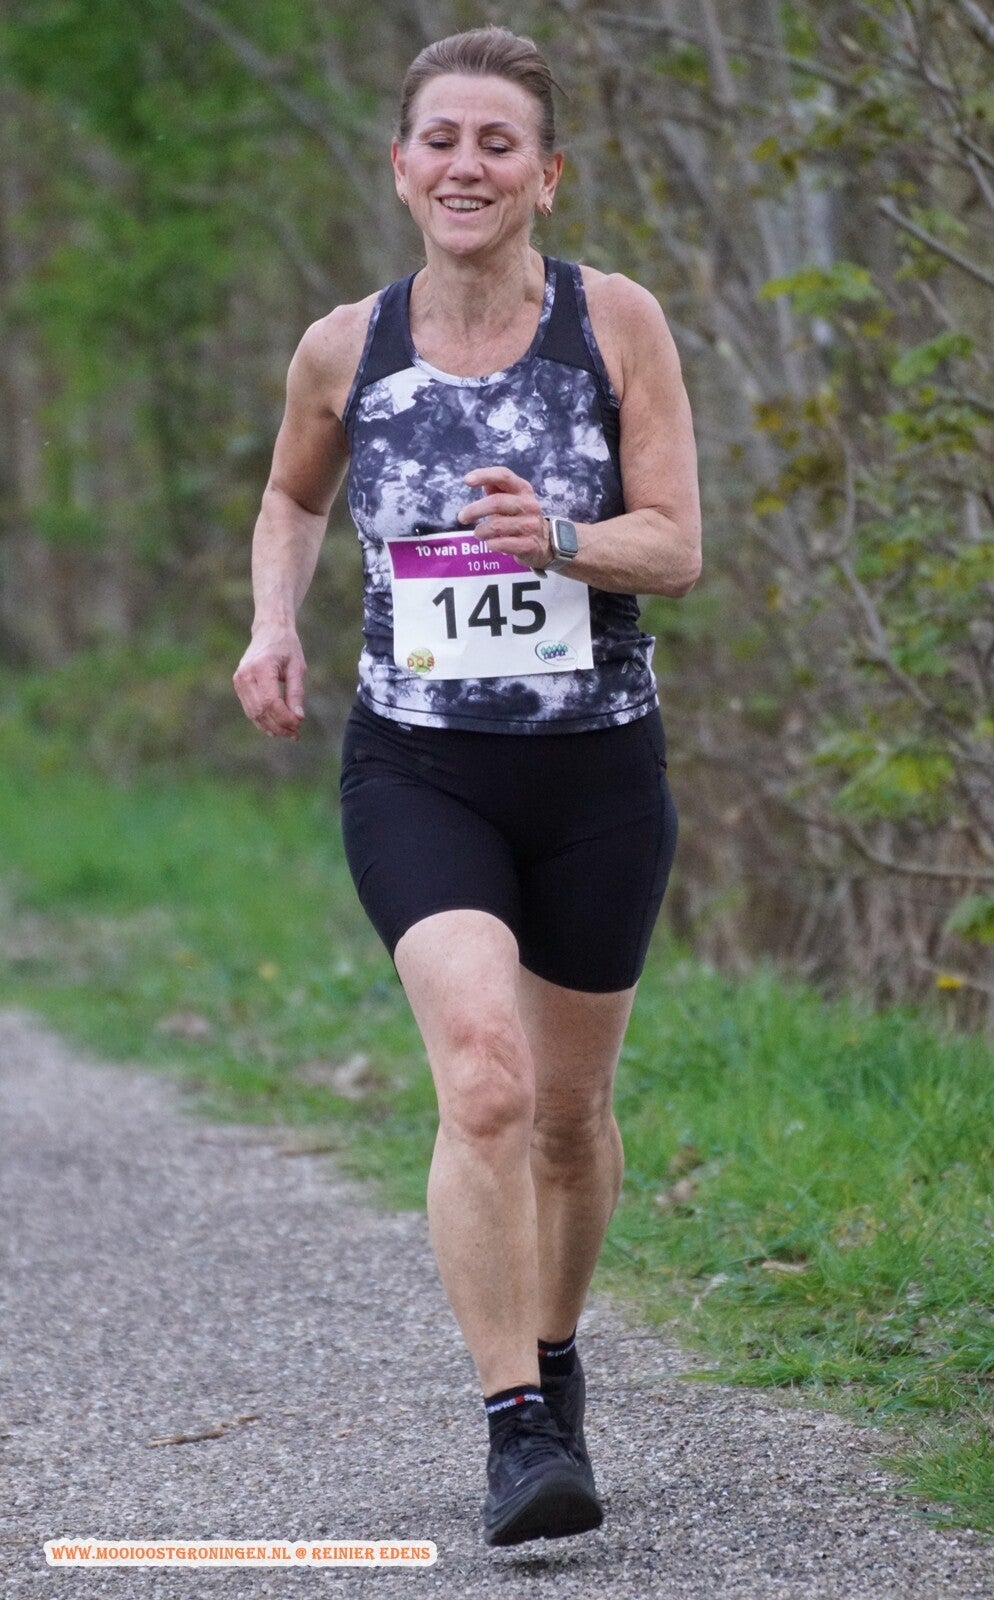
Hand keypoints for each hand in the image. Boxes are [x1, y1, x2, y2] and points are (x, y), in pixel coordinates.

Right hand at [233, 624, 306, 739]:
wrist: (269, 630)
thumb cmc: (287, 647)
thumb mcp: (297, 668)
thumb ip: (296, 693)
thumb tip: (298, 718)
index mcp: (261, 667)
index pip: (270, 702)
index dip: (284, 718)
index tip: (299, 725)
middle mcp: (245, 674)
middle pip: (261, 710)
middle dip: (279, 725)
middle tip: (296, 734)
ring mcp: (239, 680)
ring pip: (253, 713)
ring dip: (271, 727)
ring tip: (289, 733)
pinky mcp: (238, 684)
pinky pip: (249, 709)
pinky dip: (262, 721)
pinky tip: (276, 729)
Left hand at [458, 466, 553, 569]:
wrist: (544, 541)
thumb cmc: (519, 515)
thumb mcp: (510, 497)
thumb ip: (494, 487)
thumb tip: (475, 479)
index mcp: (523, 489)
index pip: (503, 476)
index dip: (484, 475)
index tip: (466, 480)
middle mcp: (529, 505)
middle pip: (497, 502)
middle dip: (474, 510)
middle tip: (462, 517)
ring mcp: (531, 525)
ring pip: (497, 525)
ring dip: (481, 530)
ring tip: (478, 533)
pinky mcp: (529, 544)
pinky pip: (503, 544)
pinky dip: (492, 544)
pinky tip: (490, 543)